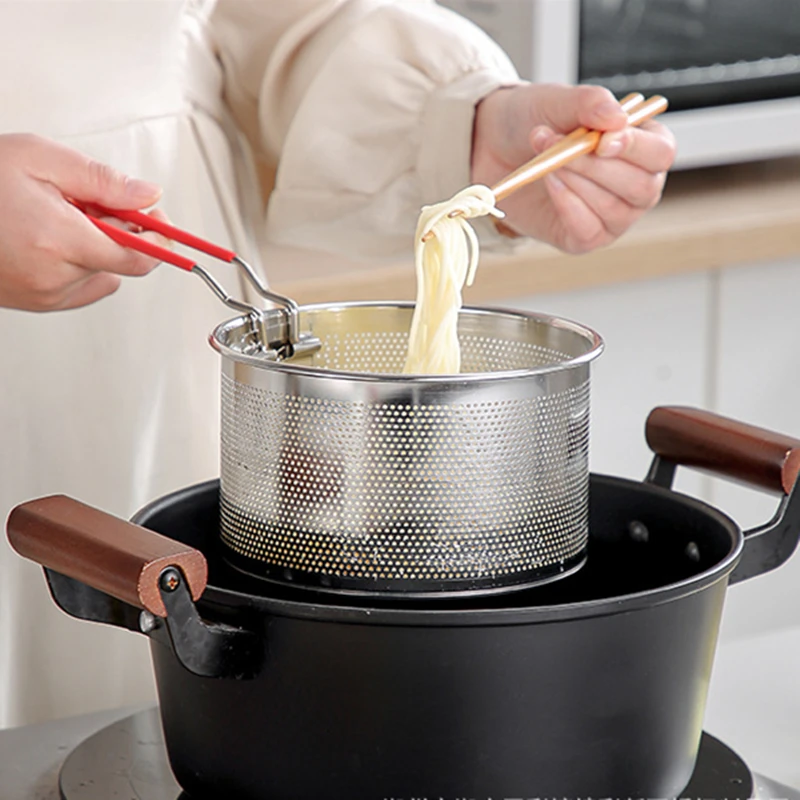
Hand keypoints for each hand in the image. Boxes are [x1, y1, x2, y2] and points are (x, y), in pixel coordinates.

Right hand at [0, 133, 167, 310]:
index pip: (139, 257)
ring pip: (105, 276)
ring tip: (63, 219)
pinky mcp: (36, 303)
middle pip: (123, 264)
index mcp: (59, 240)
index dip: (159, 239)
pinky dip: (82, 264)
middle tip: (96, 203)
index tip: (161, 221)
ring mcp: (44, 295)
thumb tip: (148, 195)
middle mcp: (54, 277)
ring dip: (100, 249)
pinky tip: (54, 239)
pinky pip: (82, 288)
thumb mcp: (40, 159)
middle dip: (123, 232)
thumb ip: (102, 180)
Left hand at [471, 84, 676, 252]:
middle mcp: (636, 185)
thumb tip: (617, 119)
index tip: (601, 141)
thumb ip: (589, 103)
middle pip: (641, 187)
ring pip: (613, 209)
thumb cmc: (532, 121)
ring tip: (546, 159)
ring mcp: (613, 216)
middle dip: (596, 167)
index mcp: (643, 145)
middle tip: (557, 144)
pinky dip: (567, 206)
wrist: (491, 148)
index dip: (635, 148)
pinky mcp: (584, 238)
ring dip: (576, 182)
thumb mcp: (557, 101)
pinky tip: (550, 184)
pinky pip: (588, 231)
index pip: (661, 153)